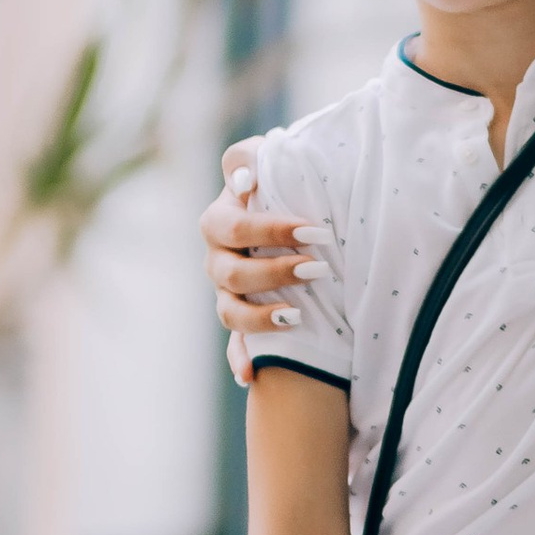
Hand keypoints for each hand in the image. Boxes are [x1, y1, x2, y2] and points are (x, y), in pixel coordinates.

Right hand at [205, 147, 327, 345]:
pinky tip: (251, 375)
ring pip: (230, 312)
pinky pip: (235, 346)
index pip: (235, 226)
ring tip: (297, 316)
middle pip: (234, 272)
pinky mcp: (239, 319)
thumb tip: (244, 177)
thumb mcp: (271, 161)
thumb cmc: (281, 185)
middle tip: (318, 269)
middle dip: (277, 272)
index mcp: (220, 221)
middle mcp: (216, 259)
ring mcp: (224, 293)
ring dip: (261, 317)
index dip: (271, 229)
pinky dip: (241, 361)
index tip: (315, 231)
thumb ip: (252, 158)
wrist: (290, 220)